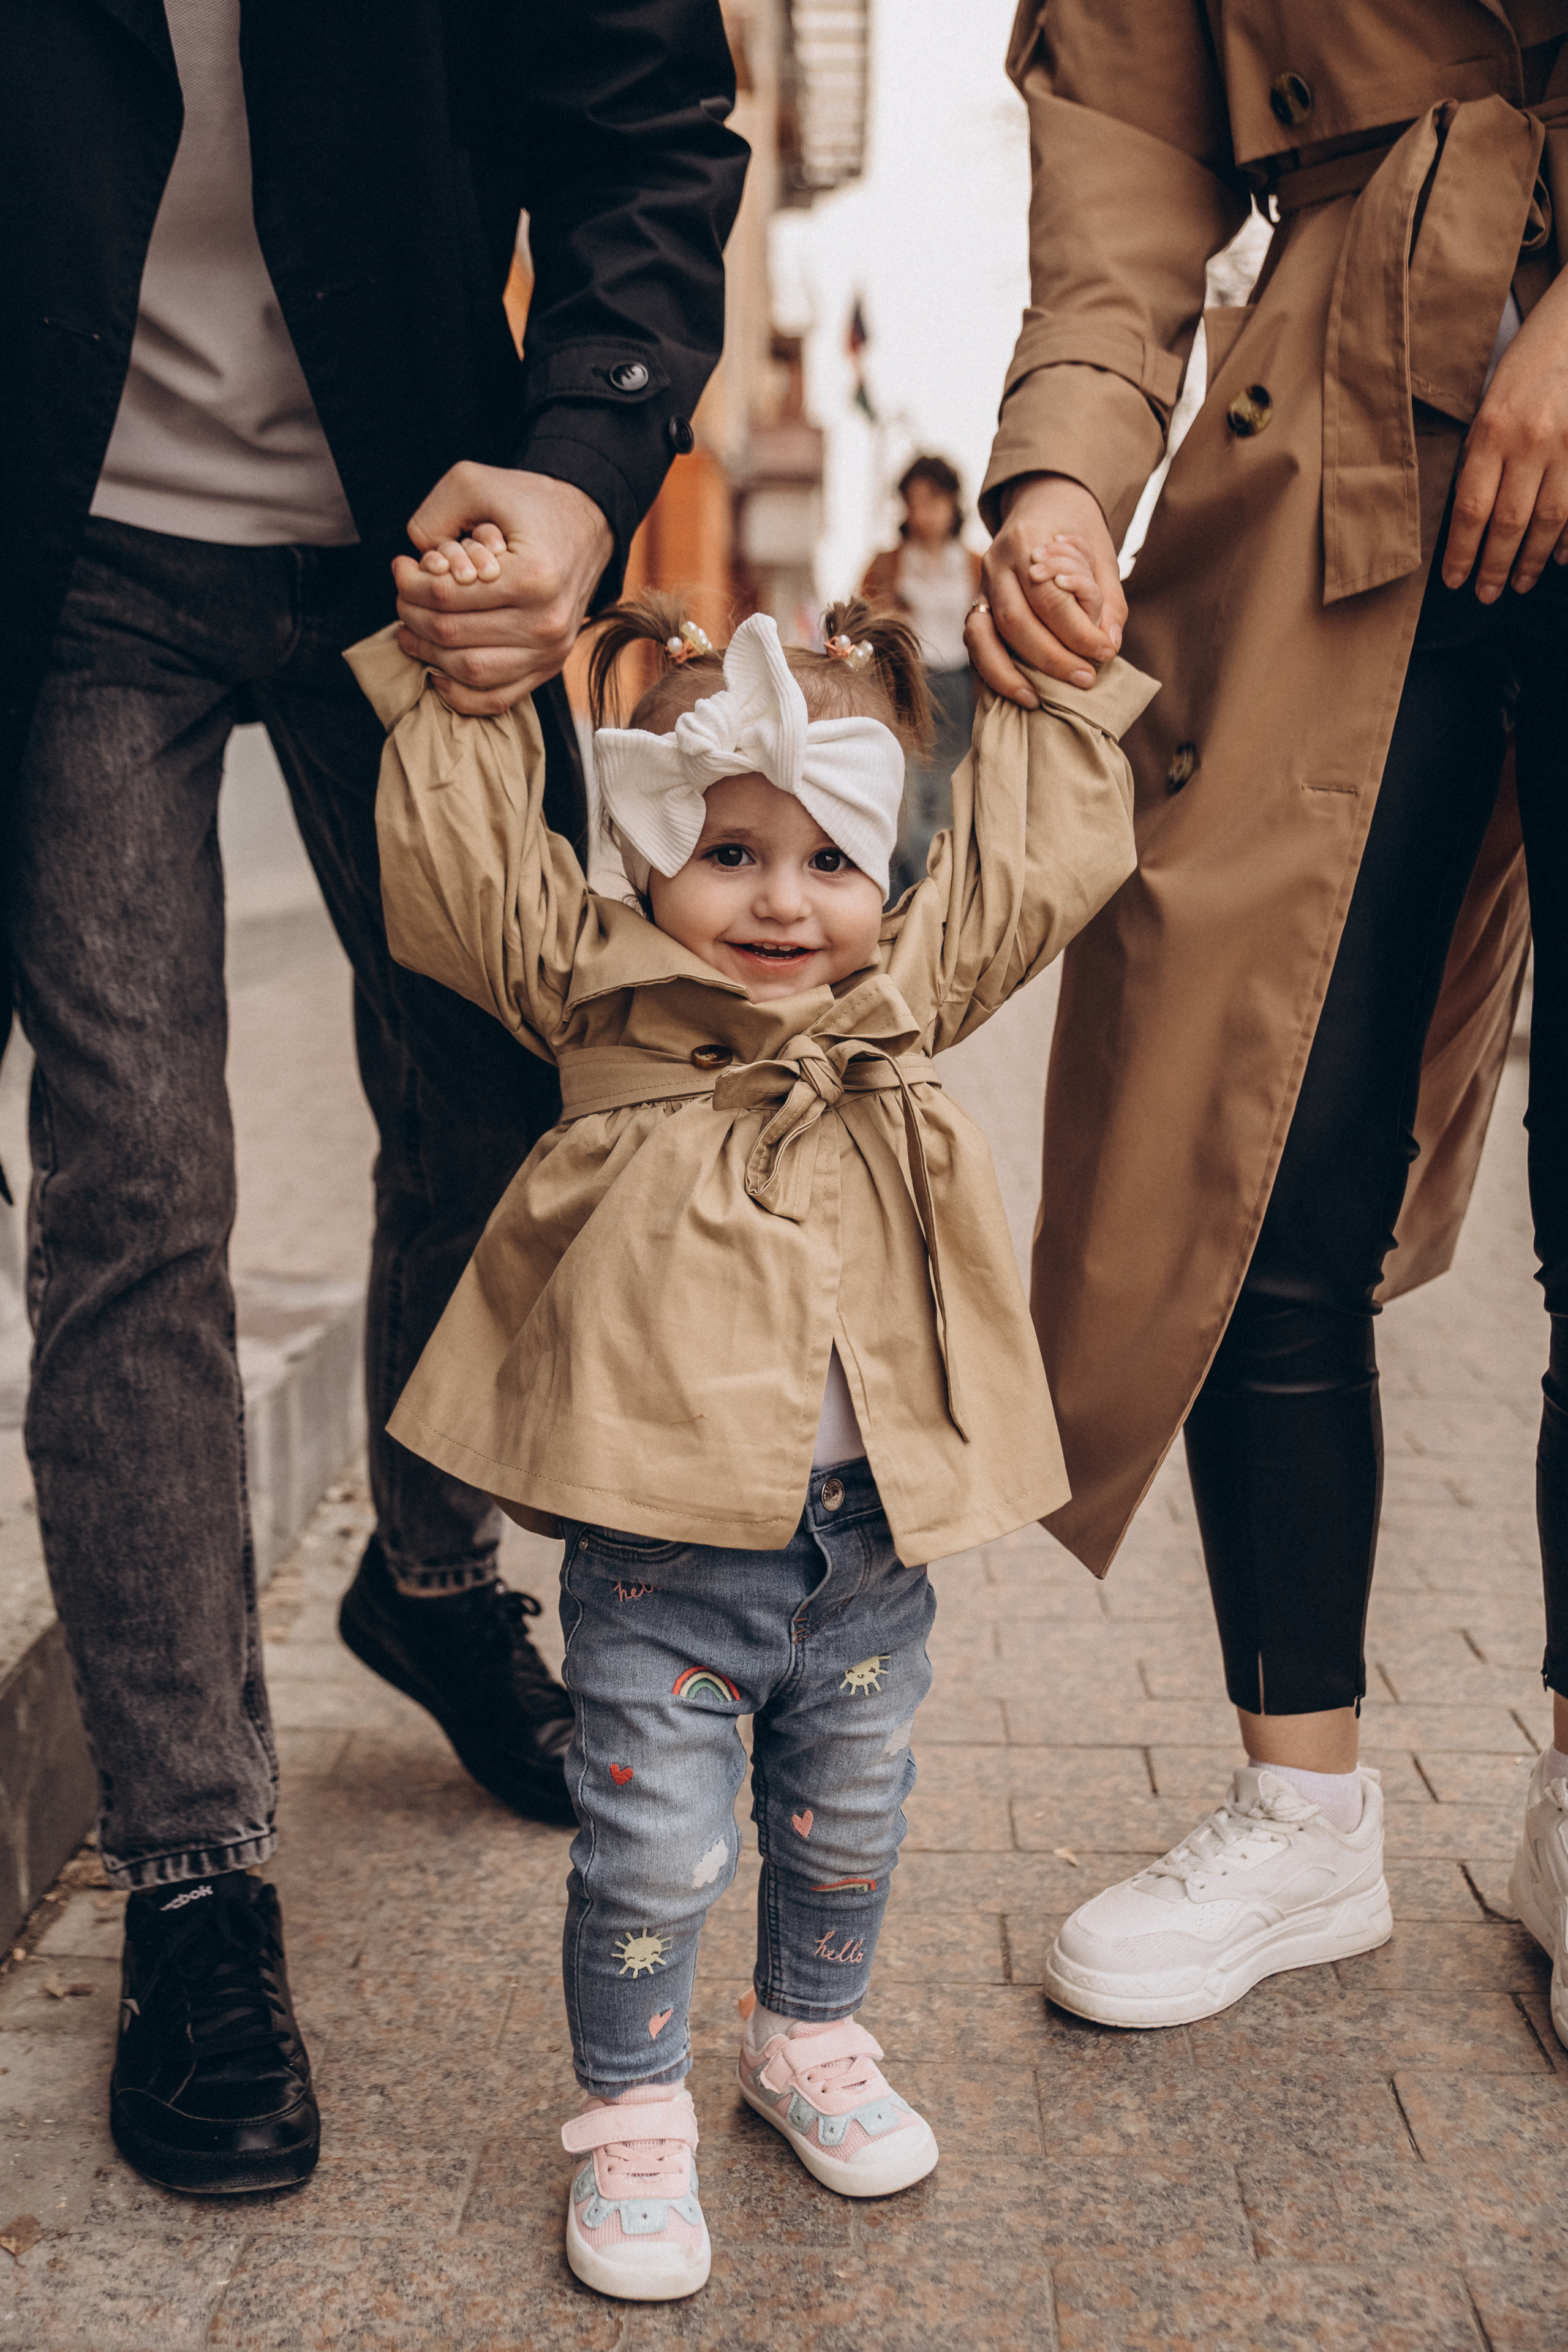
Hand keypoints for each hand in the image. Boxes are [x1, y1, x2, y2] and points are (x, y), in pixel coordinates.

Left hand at [394, 463, 613, 711]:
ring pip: (470, 671)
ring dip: (429, 654)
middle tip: (402, 597)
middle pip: (453, 635)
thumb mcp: (477, 482)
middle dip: (412, 616)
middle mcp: (547, 621)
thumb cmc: (531, 503)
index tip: (400, 567)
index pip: (447, 597)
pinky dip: (461, 695)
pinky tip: (438, 673)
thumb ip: (435, 514)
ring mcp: (551, 650)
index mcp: (533, 577)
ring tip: (410, 631)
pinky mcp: (550, 666)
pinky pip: (498, 699)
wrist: (586, 526)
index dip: (410, 585)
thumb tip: (412, 563)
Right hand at [969, 473, 1124, 706]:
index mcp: (1029, 539)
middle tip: (1085, 680)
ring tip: (1041, 699)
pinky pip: (975, 644)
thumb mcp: (1101, 554)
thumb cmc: (1076, 532)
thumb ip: (1108, 599)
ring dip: (1012, 674)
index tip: (1105, 653)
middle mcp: (997, 562)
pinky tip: (1021, 693)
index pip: (1049, 595)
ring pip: (985, 636)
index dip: (1078, 631)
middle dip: (1051, 658)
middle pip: (1016, 620)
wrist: (1041, 503)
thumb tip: (1109, 644)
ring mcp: (981, 585)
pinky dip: (993, 673)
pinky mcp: (976, 606)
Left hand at [1442, 269, 1567, 600]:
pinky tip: (1560, 557)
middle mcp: (1530, 442)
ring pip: (1549, 521)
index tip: (1454, 580)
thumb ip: (1477, 457)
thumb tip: (1466, 518)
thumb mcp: (1487, 405)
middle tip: (1487, 594)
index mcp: (1492, 430)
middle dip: (1496, 566)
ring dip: (1533, 560)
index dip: (1462, 552)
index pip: (1470, 508)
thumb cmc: (1524, 367)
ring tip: (1521, 583)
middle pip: (1509, 523)